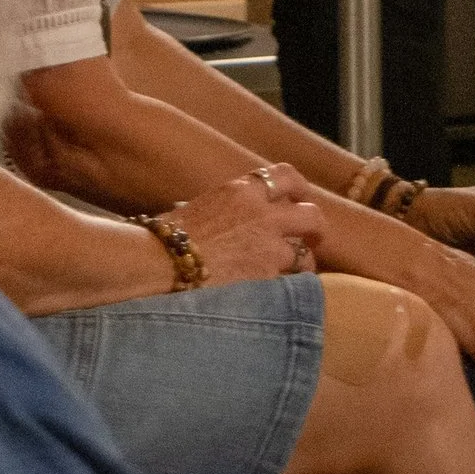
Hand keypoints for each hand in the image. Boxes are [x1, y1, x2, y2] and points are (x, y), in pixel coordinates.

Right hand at [168, 170, 325, 285]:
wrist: (159, 263)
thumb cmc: (167, 236)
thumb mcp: (198, 207)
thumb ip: (225, 208)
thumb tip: (226, 217)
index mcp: (241, 190)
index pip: (286, 175)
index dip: (300, 188)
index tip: (300, 199)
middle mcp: (261, 213)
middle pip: (312, 214)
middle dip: (315, 229)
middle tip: (311, 240)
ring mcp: (268, 246)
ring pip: (307, 255)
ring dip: (302, 266)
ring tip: (292, 277)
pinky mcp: (267, 278)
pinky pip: (291, 285)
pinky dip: (289, 292)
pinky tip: (279, 298)